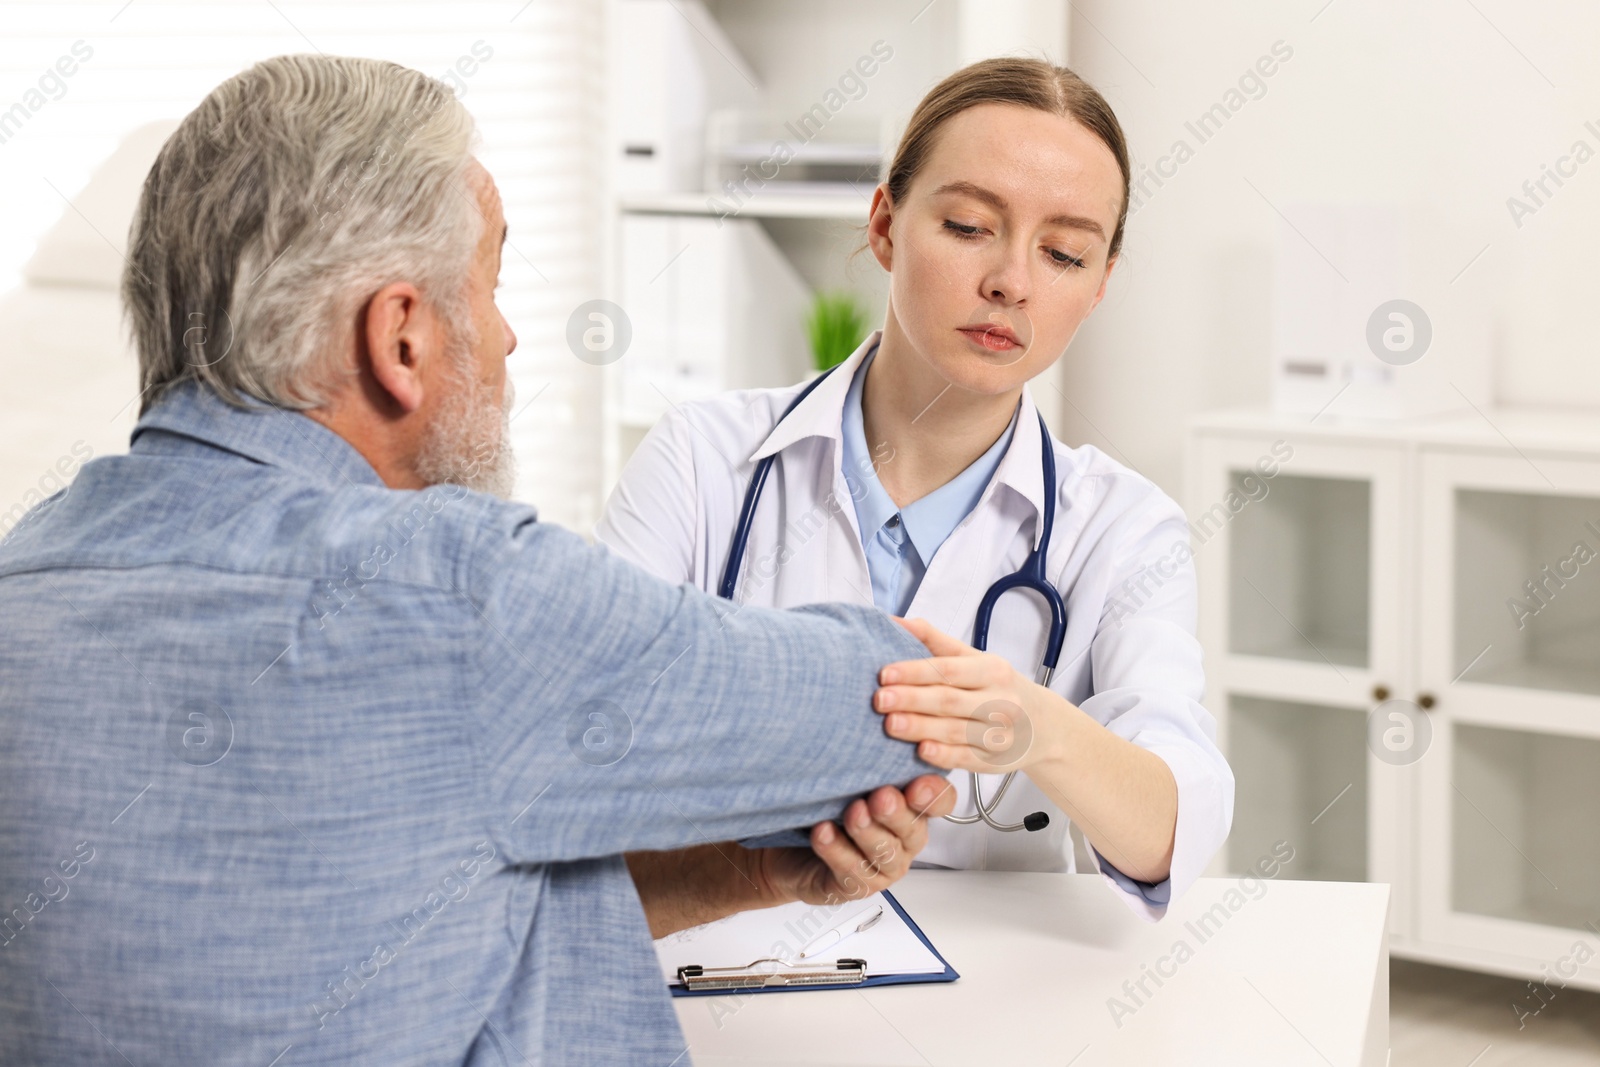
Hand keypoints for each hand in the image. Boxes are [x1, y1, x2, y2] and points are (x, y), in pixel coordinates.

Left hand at [747, 774, 954, 906]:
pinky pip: (851, 871)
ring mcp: (882, 867)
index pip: (939, 801)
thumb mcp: (850, 780)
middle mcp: (903, 839)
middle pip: (913, 829)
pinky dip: (836, 850)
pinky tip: (823, 832)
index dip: (935, 795)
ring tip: (852, 813)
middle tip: (882, 796)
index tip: (918, 784)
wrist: (787, 851)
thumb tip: (867, 728)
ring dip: (867, 831)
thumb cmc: (826, 808)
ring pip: (885, 853)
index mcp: (912, 809)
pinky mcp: (857, 886)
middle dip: (897, 813)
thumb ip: (867, 762)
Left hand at [875, 616, 1062, 773]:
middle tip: (879, 699)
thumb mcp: (974, 658)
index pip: (949, 669)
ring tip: (890, 724)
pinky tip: (921, 751)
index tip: (884, 673)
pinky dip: (943, 755)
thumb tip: (893, 621)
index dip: (915, 671)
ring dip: (920, 727)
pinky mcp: (994, 760)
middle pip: (949, 700)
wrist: (1043, 726)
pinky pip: (966, 758)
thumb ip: (934, 640)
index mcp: (993, 670)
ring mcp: (999, 733)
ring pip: (954, 730)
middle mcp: (1000, 701)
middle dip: (912, 699)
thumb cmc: (997, 686)